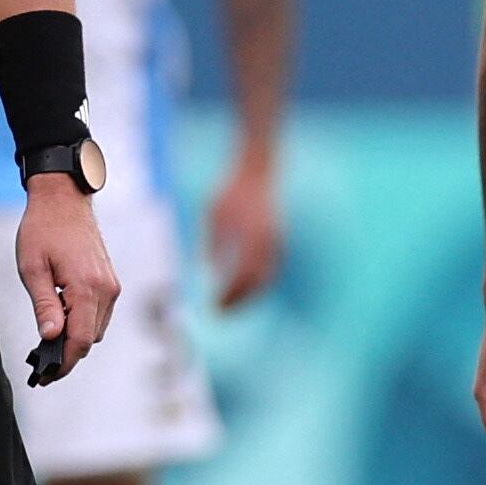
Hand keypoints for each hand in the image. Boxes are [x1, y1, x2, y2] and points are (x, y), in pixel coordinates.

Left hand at [14, 176, 120, 382]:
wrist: (64, 198)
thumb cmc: (42, 229)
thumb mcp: (32, 268)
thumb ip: (44, 305)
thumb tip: (50, 337)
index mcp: (86, 287)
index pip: (80, 340)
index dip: (63, 363)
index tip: (45, 375)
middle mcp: (106, 290)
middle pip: (89, 339)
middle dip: (67, 353)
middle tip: (39, 361)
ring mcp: (111, 286)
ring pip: (95, 329)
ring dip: (75, 338)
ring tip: (47, 340)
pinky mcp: (110, 282)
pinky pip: (99, 314)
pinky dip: (82, 322)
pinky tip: (61, 318)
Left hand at [206, 156, 283, 309]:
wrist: (258, 172)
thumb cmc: (231, 192)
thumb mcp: (214, 215)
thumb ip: (213, 243)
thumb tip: (209, 271)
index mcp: (250, 236)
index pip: (242, 275)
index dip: (229, 295)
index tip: (214, 307)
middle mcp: (267, 241)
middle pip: (256, 282)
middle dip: (239, 301)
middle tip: (220, 313)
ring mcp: (275, 241)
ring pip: (266, 278)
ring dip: (249, 295)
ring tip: (229, 306)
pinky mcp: (277, 240)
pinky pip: (269, 269)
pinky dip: (256, 284)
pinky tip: (240, 290)